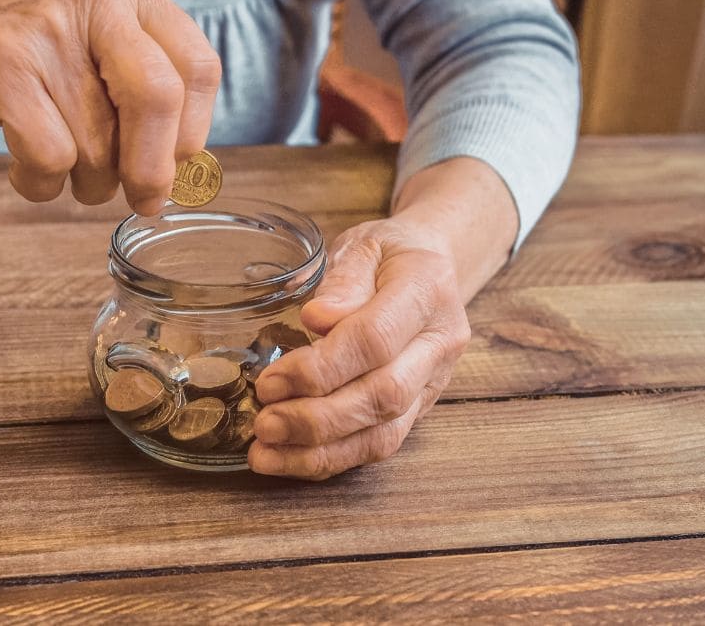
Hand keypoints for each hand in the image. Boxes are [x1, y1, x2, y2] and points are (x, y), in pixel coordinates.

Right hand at [0, 0, 220, 211]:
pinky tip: (25, 170)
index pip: (197, 68)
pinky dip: (40, 183)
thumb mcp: (91, 41)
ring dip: (85, 183)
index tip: (176, 168)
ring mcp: (43, 26)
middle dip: (153, 169)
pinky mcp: (0, 66)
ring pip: (98, 143)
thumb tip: (189, 172)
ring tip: (57, 165)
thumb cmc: (15, 50)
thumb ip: (143, 88)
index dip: (193, 134)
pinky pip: (51, 158)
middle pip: (158, 101)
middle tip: (141, 199)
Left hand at [249, 218, 470, 479]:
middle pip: (383, 396)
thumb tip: (318, 319)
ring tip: (266, 453)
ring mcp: (434, 382)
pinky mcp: (419, 409)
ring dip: (321, 451)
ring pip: (385, 433)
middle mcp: (440, 343)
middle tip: (264, 423)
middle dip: (317, 418)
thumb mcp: (363, 245)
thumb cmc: (388, 253)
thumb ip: (343, 280)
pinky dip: (332, 458)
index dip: (321, 367)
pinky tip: (290, 459)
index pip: (375, 340)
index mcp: (427, 290)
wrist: (432, 265)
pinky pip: (379, 445)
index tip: (271, 380)